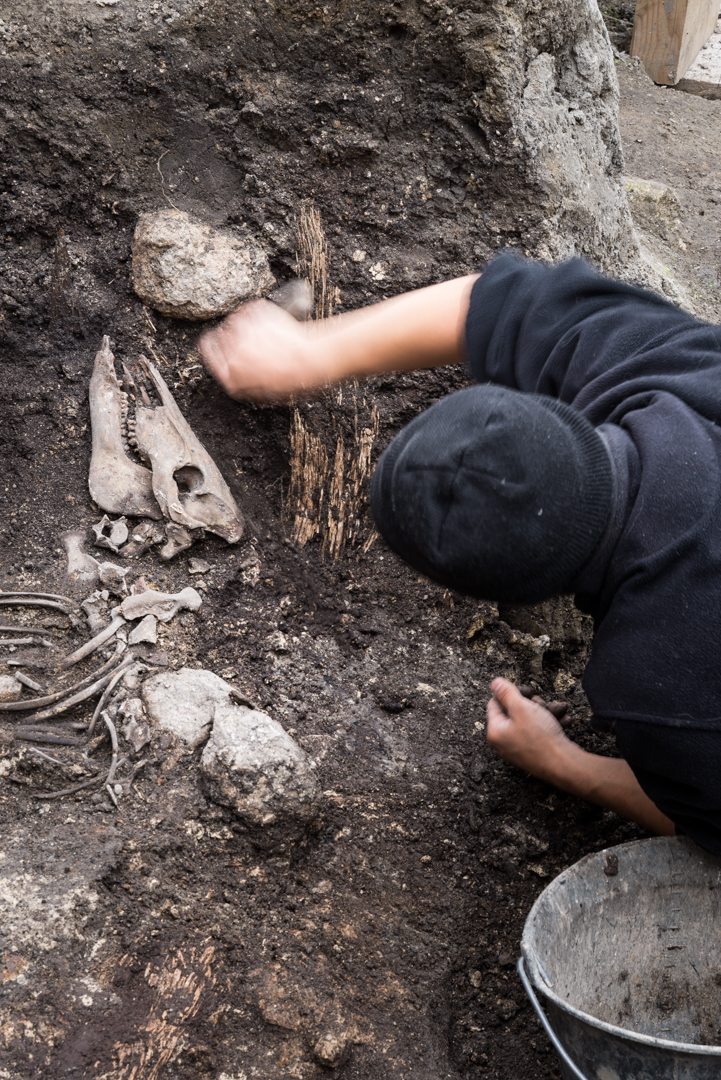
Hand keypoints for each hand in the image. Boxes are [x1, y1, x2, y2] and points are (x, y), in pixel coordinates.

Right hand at [199, 300, 326, 401]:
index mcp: (230, 375)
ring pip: (235, 321)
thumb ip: (239, 378)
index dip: (212, 344)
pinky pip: (251, 310)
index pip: (207, 350)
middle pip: (221, 335)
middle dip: (233, 336)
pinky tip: (274, 327)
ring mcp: (242, 332)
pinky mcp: (255, 315)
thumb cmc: (291, 380)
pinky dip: (260, 315)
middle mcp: (231, 353)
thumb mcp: (259, 391)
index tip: (216, 340)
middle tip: (252, 339)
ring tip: (268, 336)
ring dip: (247, 325)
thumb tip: (232, 366)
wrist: (309, 362)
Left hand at [486, 677, 570, 780]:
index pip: (495, 704)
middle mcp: (504, 743)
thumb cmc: (540, 737)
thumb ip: (506, 693)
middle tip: (542, 703)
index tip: (525, 691)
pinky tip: (564, 720)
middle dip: (531, 704)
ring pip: (530, 722)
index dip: (509, 693)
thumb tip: (494, 682)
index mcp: (495, 732)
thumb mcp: (521, 708)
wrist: (564, 764)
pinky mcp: (534, 754)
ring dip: (544, 713)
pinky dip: (550, 725)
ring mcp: (519, 750)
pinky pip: (539, 734)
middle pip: (513, 713)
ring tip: (558, 710)